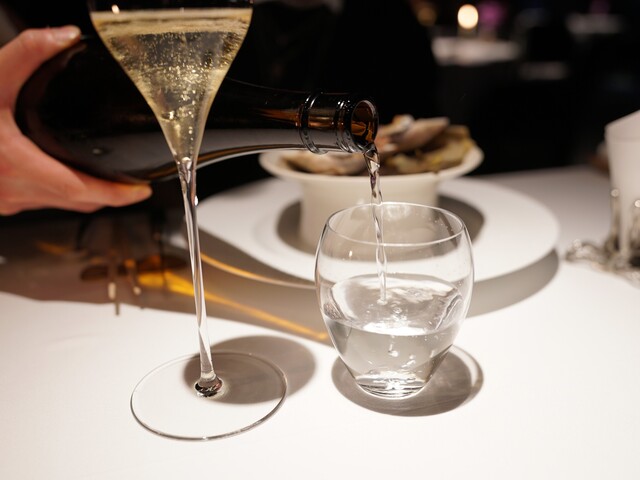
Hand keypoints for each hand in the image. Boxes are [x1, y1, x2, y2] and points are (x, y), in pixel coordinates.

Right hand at [0, 26, 151, 215]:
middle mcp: (12, 192)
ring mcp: (4, 200)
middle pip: (77, 202)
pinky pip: (40, 201)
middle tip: (132, 183)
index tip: (140, 190)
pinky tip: (65, 174)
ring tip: (108, 178)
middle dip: (110, 195)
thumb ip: (25, 55)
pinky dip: (60, 191)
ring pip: (59, 205)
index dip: (117, 194)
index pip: (82, 191)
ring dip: (86, 194)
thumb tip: (63, 37)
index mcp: (16, 167)